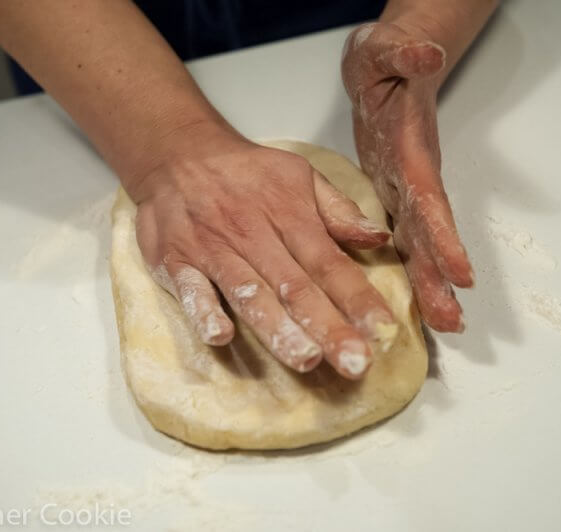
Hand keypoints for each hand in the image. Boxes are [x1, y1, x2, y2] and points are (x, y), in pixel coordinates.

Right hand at [126, 122, 396, 378]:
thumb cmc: (246, 172)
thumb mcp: (299, 175)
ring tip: (305, 360)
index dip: (358, 299)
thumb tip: (378, 238)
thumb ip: (338, 210)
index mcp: (290, 217)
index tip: (383, 332)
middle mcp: (255, 236)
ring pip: (250, 294)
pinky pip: (191, 289)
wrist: (177, 152)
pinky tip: (221, 337)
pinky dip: (204, 311)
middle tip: (355, 365)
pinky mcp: (177, 261)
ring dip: (277, 329)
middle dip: (328, 328)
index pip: (330, 264)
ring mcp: (214, 250)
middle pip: (297, 288)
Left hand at [341, 22, 473, 332]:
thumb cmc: (389, 62)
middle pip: (430, 233)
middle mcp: (414, 178)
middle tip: (453, 320)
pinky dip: (410, 266)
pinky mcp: (392, 193)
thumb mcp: (389, 52)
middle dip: (441, 277)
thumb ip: (407, 56)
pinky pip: (402, 235)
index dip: (444, 236)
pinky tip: (414, 297)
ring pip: (419, 242)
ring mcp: (405, 188)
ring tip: (444, 323)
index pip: (431, 199)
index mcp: (413, 153)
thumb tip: (426, 53)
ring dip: (429, 283)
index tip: (460, 273)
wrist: (388, 67)